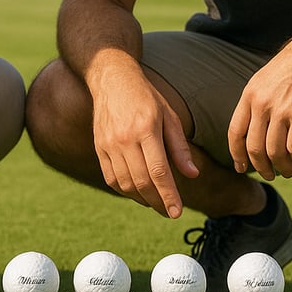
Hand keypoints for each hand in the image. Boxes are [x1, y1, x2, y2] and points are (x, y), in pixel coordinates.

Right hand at [88, 66, 198, 218]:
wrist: (112, 80)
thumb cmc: (146, 97)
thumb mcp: (169, 116)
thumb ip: (180, 147)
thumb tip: (192, 175)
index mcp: (146, 128)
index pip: (159, 171)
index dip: (168, 195)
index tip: (177, 212)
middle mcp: (125, 138)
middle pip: (142, 182)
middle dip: (157, 202)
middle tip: (169, 212)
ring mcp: (109, 144)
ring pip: (125, 184)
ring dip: (142, 199)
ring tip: (156, 202)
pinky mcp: (99, 147)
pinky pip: (111, 178)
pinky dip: (125, 190)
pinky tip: (138, 192)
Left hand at [227, 39, 291, 179]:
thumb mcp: (264, 81)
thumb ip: (256, 104)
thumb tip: (251, 133)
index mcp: (249, 96)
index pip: (235, 132)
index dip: (237, 154)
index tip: (241, 167)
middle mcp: (262, 104)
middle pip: (254, 147)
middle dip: (261, 167)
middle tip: (270, 174)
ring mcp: (281, 110)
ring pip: (275, 152)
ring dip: (282, 167)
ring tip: (289, 170)